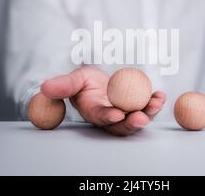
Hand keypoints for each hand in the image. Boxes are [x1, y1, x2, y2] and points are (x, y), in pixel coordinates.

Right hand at [40, 66, 165, 135]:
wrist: (97, 81)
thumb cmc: (84, 81)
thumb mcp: (74, 79)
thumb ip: (63, 85)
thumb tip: (44, 87)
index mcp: (93, 112)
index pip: (100, 117)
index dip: (108, 117)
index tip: (116, 114)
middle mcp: (111, 117)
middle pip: (122, 125)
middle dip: (132, 123)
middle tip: (141, 117)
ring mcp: (125, 113)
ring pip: (137, 118)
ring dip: (148, 113)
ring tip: (156, 102)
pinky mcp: (136, 106)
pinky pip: (146, 107)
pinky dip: (154, 102)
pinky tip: (160, 96)